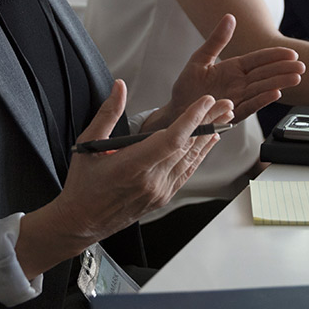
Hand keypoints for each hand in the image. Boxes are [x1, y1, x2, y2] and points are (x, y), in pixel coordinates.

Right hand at [17, 80, 232, 276]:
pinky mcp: (163, 197)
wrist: (82, 221)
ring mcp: (159, 191)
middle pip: (187, 146)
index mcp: (132, 166)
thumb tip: (119, 86)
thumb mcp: (87, 144)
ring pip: (191, 160)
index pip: (171, 139)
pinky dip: (200, 155)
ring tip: (225, 117)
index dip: (192, 119)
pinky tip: (209, 141)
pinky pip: (187, 172)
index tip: (206, 102)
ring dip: (209, 137)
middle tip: (225, 103)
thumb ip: (107, 113)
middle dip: (208, 122)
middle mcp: (150, 180)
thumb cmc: (83, 183)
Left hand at [147, 14, 304, 130]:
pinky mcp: (232, 114)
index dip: (275, 56)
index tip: (291, 53)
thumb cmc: (187, 88)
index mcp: (233, 68)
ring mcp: (237, 99)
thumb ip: (216, 40)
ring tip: (295, 78)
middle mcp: (239, 84)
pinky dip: (261, 100)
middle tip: (301, 67)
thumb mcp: (200, 59)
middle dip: (284, 70)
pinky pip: (249, 106)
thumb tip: (229, 17)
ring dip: (279, 84)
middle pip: (265, 74)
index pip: (258, 60)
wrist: (177, 112)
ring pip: (262, 89)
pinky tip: (275, 94)